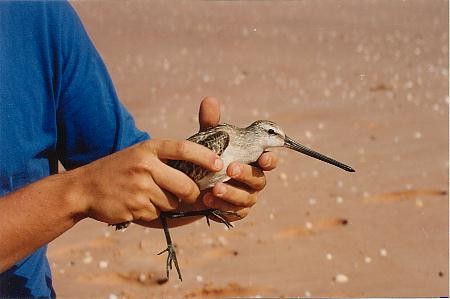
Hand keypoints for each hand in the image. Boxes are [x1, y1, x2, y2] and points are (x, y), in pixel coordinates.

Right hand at [72, 139, 222, 224]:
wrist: (84, 188)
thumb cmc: (119, 171)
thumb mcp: (140, 155)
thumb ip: (166, 163)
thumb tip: (199, 181)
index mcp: (149, 148)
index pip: (183, 148)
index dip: (205, 156)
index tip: (219, 164)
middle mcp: (145, 165)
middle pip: (186, 185)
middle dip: (192, 195)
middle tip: (190, 196)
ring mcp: (139, 187)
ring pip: (173, 203)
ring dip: (168, 205)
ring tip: (147, 195)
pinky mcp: (135, 207)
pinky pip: (157, 214)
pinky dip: (153, 213)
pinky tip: (137, 204)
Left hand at [199, 96, 277, 219]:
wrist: (193, 182)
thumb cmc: (209, 156)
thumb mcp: (208, 139)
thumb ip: (211, 123)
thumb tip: (209, 100)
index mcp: (253, 160)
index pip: (269, 160)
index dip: (270, 160)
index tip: (263, 158)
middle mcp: (254, 179)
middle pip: (259, 180)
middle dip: (246, 175)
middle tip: (231, 169)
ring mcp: (245, 197)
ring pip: (247, 198)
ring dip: (232, 193)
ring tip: (214, 188)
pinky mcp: (234, 211)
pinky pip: (234, 212)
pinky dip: (222, 207)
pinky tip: (207, 201)